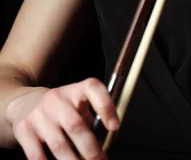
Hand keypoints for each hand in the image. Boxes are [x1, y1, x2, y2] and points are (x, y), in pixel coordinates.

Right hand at [5, 78, 119, 158]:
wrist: (25, 103)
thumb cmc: (60, 108)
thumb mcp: (77, 104)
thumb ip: (91, 118)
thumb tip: (107, 141)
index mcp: (75, 90)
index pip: (92, 88)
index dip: (106, 106)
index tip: (115, 126)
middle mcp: (57, 99)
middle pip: (76, 125)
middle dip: (91, 150)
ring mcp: (39, 115)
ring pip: (59, 145)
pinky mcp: (24, 130)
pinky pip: (38, 156)